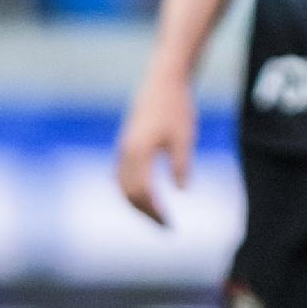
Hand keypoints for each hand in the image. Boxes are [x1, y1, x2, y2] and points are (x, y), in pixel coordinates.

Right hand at [117, 71, 195, 225]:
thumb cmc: (177, 107)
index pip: (143, 193)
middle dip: (145, 213)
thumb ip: (180, 164)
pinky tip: (145, 196)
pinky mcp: (126, 143)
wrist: (163, 81)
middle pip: (129, 193)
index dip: (155, 212)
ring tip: (156, 215)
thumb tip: (181, 191)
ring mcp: (123, 148)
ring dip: (136, 203)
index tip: (170, 225)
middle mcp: (125, 152)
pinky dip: (131, 190)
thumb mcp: (184, 137)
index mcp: (138, 152)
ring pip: (122, 185)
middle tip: (165, 227)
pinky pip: (122, 175)